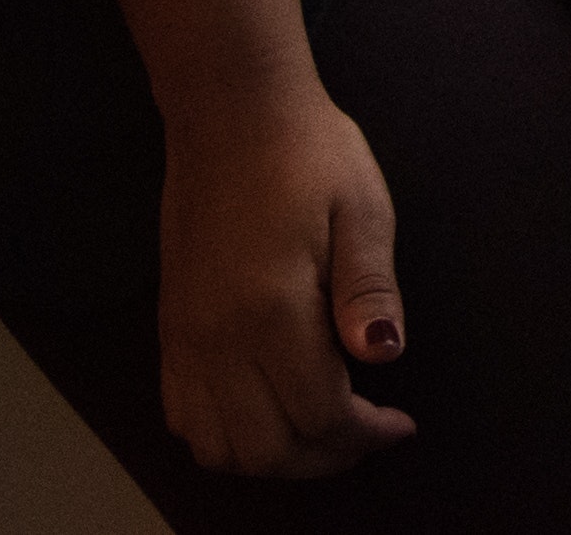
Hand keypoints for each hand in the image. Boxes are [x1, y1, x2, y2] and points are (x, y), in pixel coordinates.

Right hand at [151, 91, 411, 480]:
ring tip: (320, 430)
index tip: (399, 422)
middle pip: (266, 449)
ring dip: (272, 456)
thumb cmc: (308, 152)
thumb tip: (384, 354)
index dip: (366, 433)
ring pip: (217, 446)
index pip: (319, 413)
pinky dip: (223, 436)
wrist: (231, 114)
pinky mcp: (170, 329)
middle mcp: (218, 337)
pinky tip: (264, 411)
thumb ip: (370, 288)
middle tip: (366, 432)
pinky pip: (182, 415)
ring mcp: (186, 338)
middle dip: (324, 457)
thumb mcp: (362, 207)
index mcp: (272, 310)